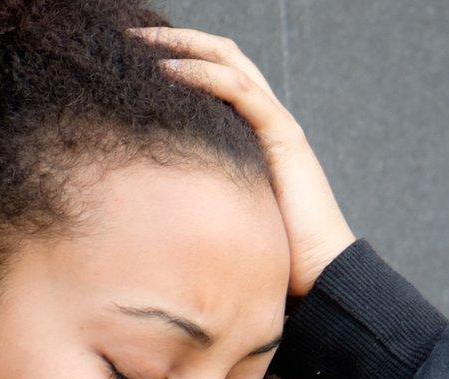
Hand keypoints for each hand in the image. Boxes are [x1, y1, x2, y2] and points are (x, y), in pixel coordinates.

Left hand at [125, 24, 356, 298]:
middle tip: (127, 34)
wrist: (321, 274)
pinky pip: (241, 91)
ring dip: (183, 44)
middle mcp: (266, 117)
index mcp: (252, 130)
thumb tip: (144, 202)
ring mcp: (277, 123)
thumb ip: (197, 192)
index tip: (129, 55)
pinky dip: (203, 74)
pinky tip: (167, 71)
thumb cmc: (274, 253)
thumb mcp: (222, 212)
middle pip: (221, 54)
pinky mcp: (284, 137)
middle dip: (174, 37)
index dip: (176, 55)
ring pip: (230, 60)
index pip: (215, 73)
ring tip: (140, 42)